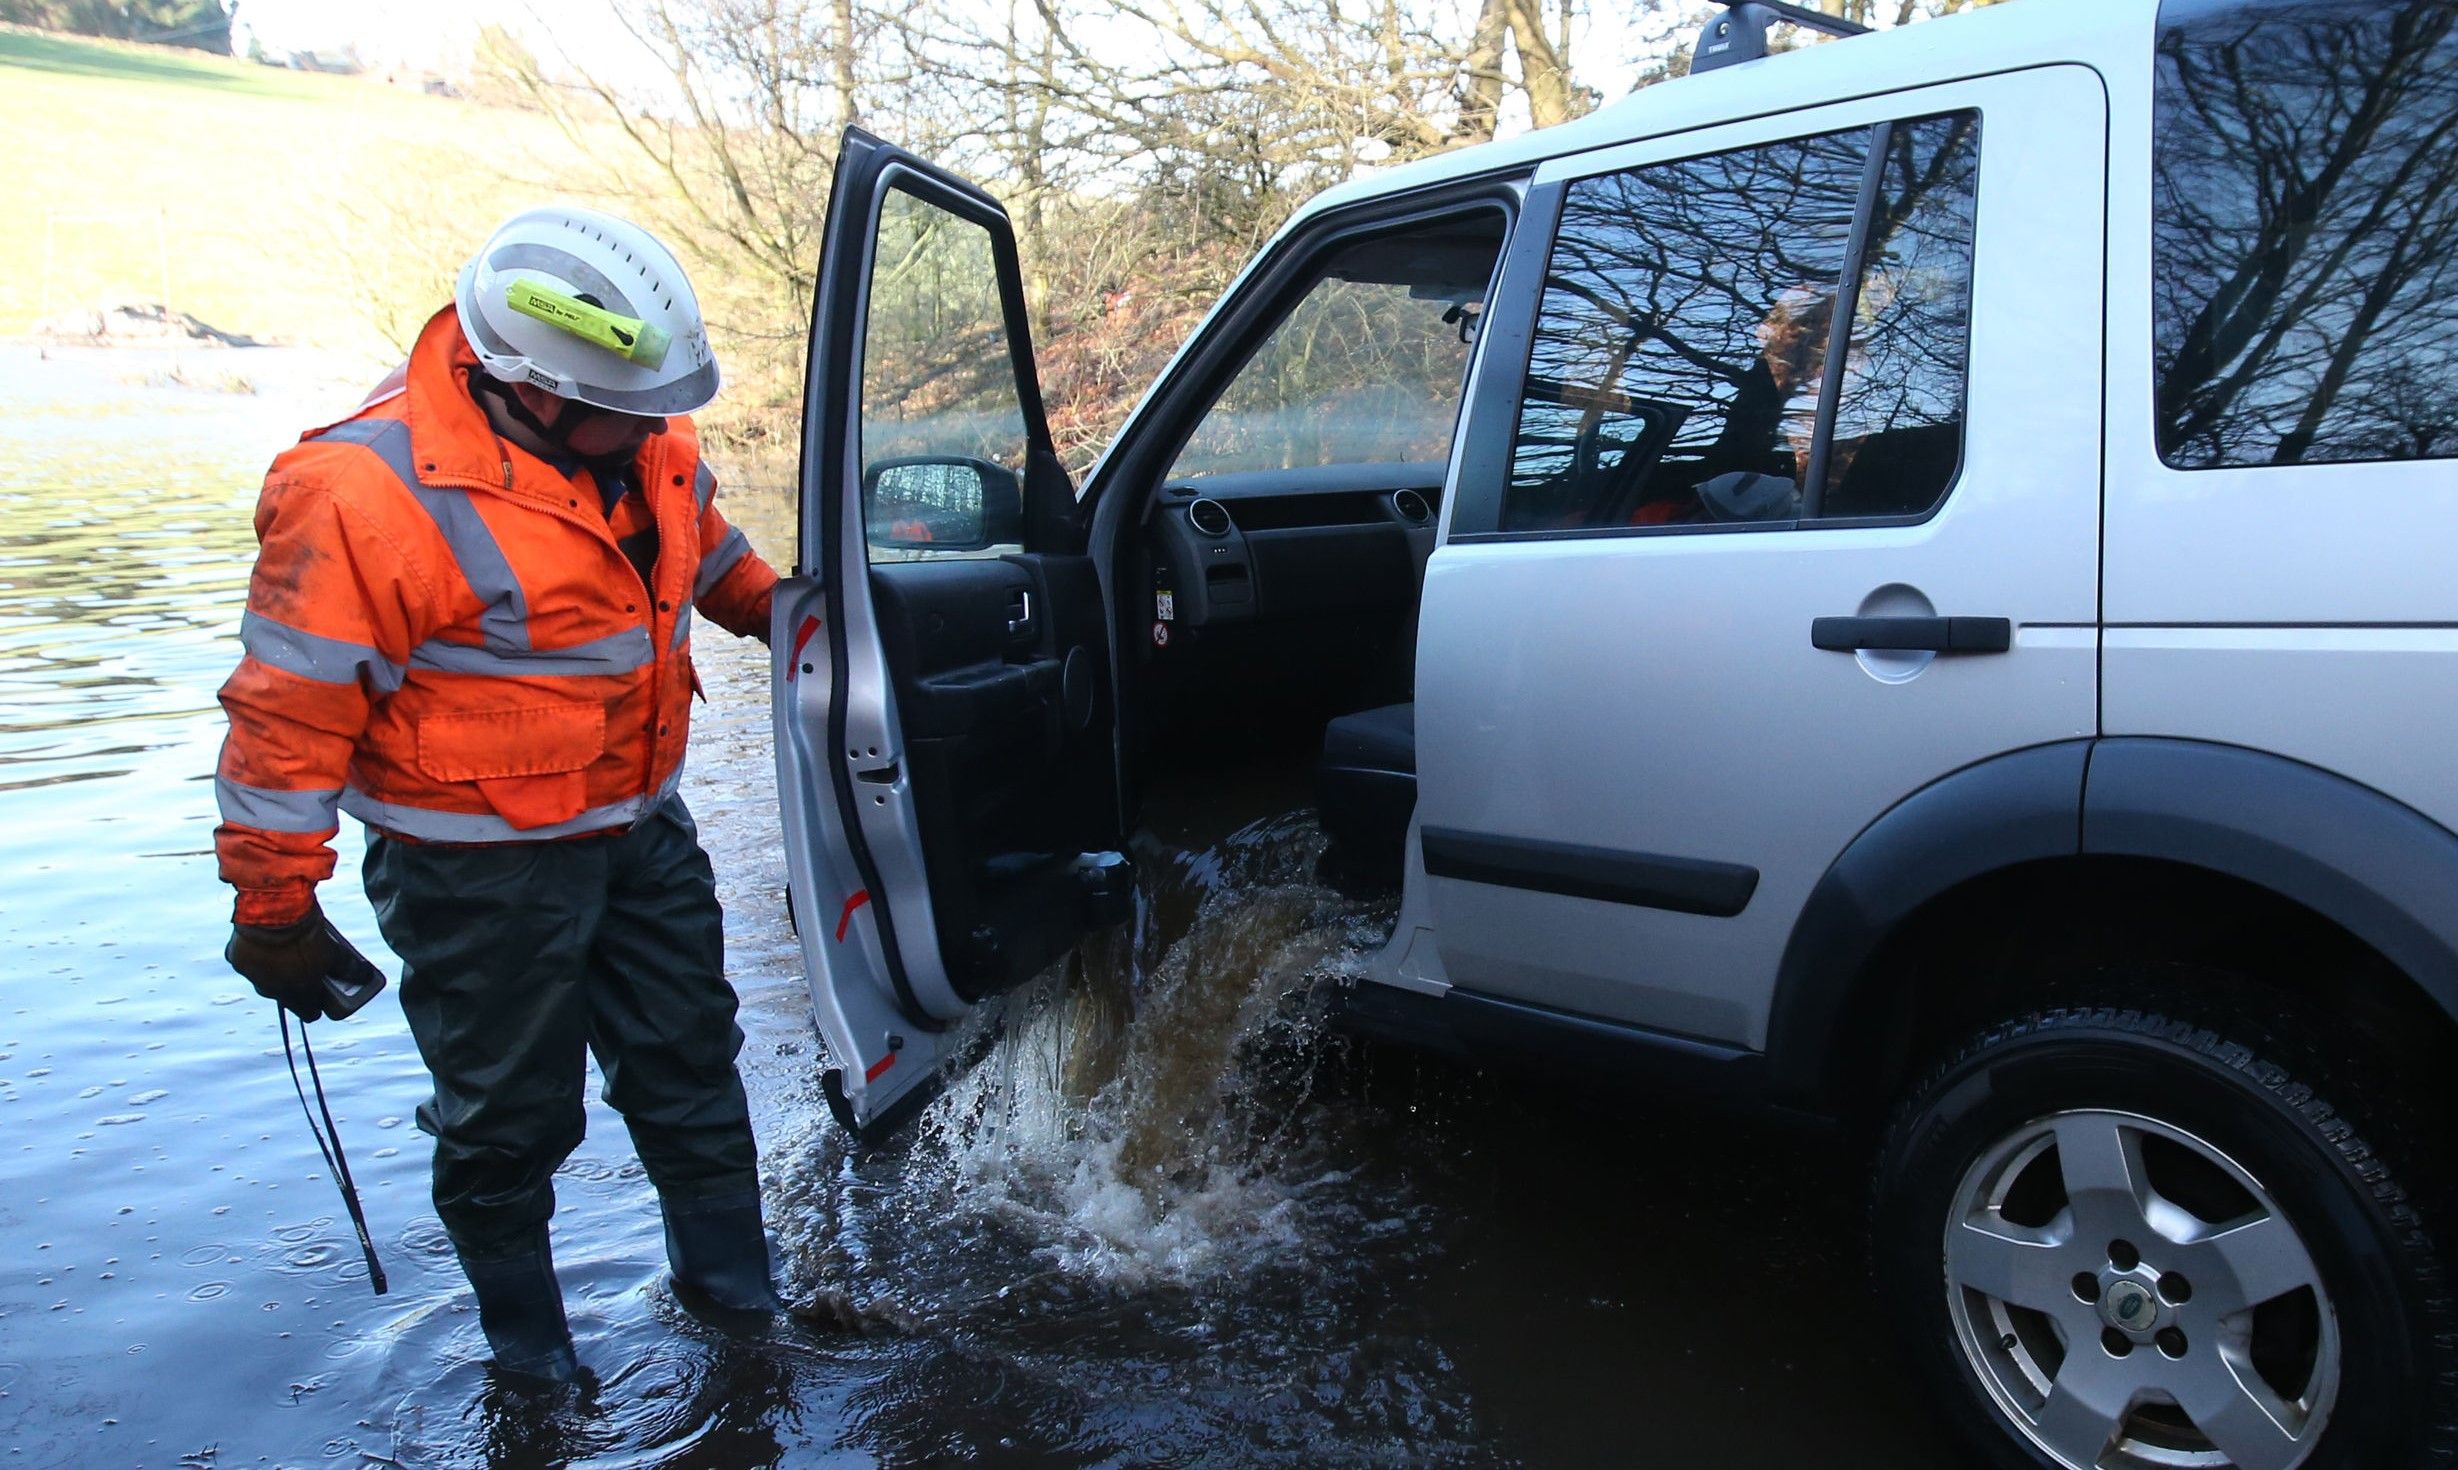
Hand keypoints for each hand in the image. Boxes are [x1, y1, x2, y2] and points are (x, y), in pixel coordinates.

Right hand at [226, 902, 343, 1020]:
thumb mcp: (334, 951)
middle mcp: (271, 990)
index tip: (321, 999)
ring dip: (273, 972)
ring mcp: (252, 975)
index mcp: (297, 993)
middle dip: (294, 988)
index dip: (316, 1007)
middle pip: (285, 997)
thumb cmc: (307, 933)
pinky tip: (263, 942)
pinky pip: (246, 961)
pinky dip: (254, 954)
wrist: (275, 910)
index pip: (308, 1013)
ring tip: (283, 955)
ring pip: (263, 980)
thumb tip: (366, 976)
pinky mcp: (235, 958)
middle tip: (303, 972)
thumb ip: (349, 967)